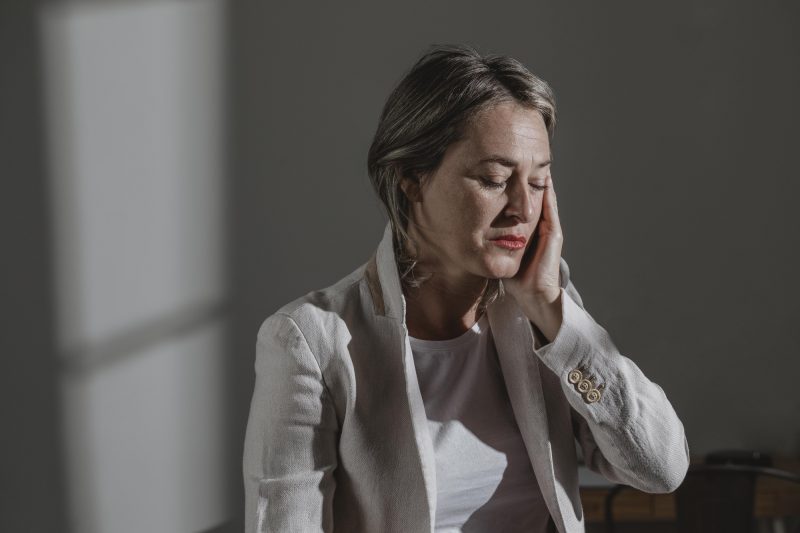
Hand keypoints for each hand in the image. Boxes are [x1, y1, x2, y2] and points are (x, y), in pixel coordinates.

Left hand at [503, 174, 563, 339]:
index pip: (522, 203)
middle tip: (522, 160)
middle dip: (527, 179)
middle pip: (534, 196)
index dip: (516, 187)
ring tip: (534, 162)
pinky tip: (543, 179)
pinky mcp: (554, 233)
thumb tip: (465, 230)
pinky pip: (550, 208)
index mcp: (527, 230)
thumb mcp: (499, 253)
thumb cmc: (516, 279)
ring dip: (539, 181)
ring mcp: (549, 228)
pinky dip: (547, 193)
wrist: (532, 295)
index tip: (506, 171)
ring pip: (544, 198)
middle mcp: (540, 226)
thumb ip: (490, 240)